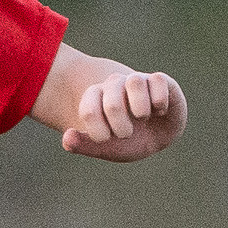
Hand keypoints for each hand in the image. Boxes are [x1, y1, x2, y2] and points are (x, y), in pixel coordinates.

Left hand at [61, 68, 186, 159]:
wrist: (158, 136)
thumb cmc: (128, 140)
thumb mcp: (106, 148)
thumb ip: (84, 145)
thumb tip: (67, 137)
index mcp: (96, 97)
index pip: (89, 112)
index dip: (99, 133)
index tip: (107, 139)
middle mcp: (114, 84)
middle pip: (113, 104)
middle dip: (122, 128)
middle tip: (127, 134)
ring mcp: (136, 80)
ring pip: (134, 82)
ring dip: (141, 111)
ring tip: (144, 118)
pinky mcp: (159, 80)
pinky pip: (158, 82)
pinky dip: (160, 103)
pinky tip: (160, 111)